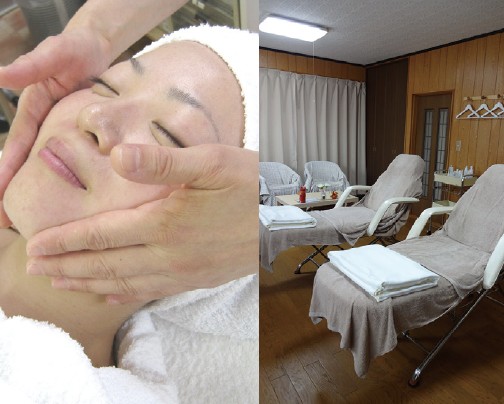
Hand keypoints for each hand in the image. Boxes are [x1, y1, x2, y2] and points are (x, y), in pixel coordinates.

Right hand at [0, 28, 110, 226]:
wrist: (99, 49)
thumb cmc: (75, 48)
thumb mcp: (55, 54)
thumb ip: (33, 65)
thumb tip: (1, 75)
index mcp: (34, 113)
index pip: (16, 148)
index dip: (5, 172)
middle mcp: (44, 127)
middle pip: (25, 165)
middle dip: (12, 193)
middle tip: (6, 224)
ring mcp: (63, 135)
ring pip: (47, 170)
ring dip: (37, 194)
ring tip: (31, 224)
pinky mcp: (83, 138)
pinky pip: (73, 164)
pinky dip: (65, 183)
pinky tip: (71, 204)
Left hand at [26, 144, 258, 302]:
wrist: (284, 217)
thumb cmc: (250, 185)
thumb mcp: (210, 162)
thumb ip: (162, 162)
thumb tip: (118, 156)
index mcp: (165, 224)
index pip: (103, 236)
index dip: (66, 242)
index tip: (36, 247)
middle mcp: (169, 255)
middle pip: (106, 264)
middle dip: (66, 266)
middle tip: (35, 268)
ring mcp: (183, 271)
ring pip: (124, 283)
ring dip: (88, 283)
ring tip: (62, 284)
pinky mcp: (196, 278)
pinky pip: (151, 292)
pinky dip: (124, 295)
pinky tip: (110, 296)